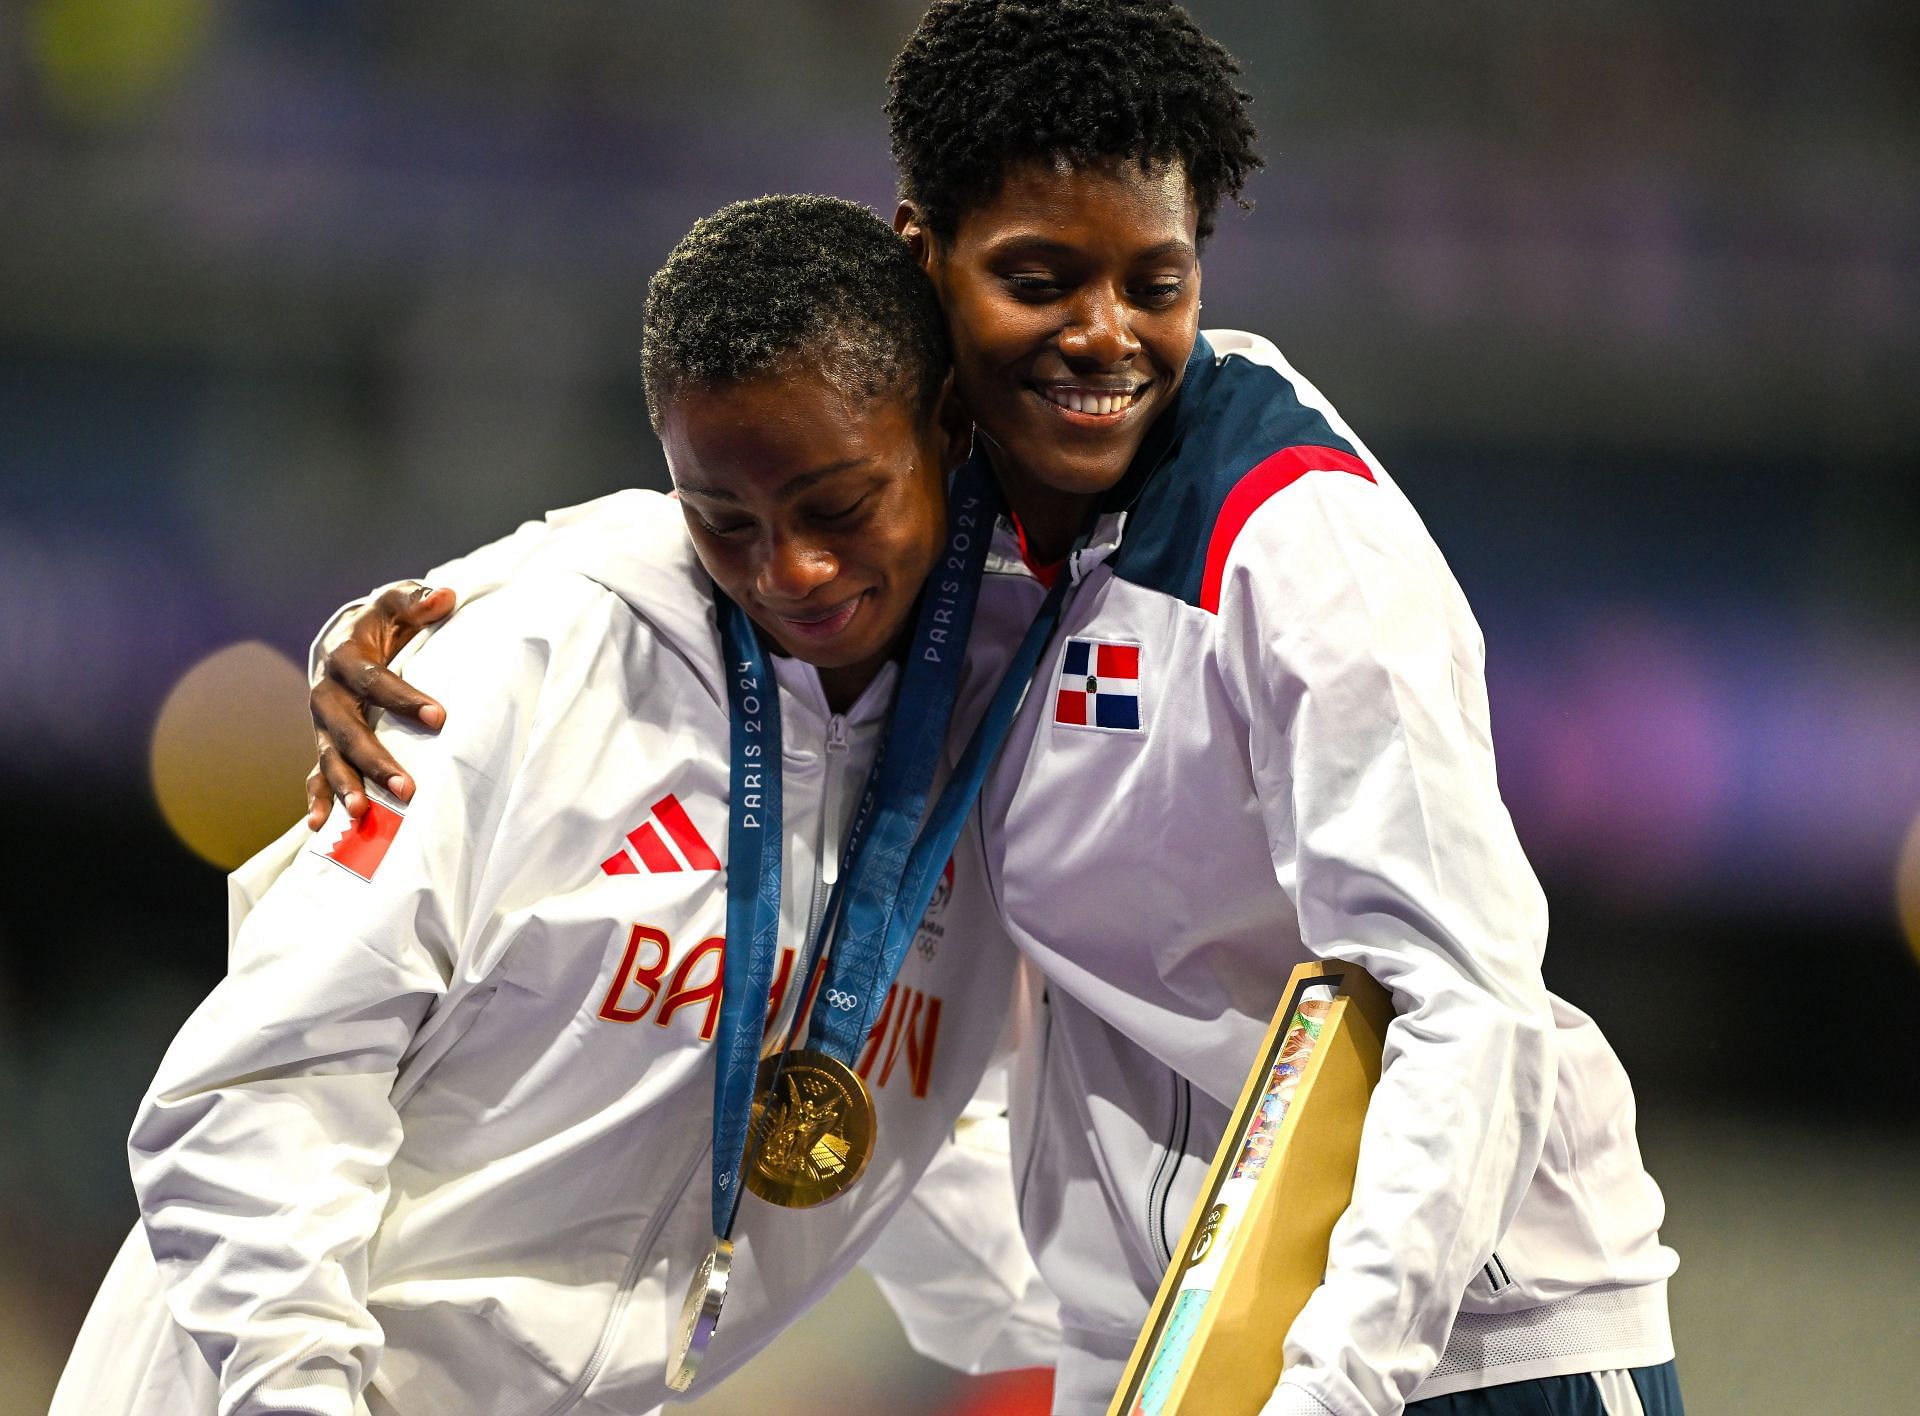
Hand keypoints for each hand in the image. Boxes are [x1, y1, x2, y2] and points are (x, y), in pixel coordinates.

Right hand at [305, 583, 455, 826]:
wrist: (346, 637)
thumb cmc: (382, 622)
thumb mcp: (396, 603)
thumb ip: (417, 600)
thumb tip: (443, 597)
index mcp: (344, 658)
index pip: (375, 681)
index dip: (405, 699)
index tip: (440, 718)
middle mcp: (327, 694)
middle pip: (349, 730)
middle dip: (376, 761)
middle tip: (408, 789)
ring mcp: (323, 723)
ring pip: (331, 758)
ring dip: (346, 786)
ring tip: (363, 813)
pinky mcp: (326, 742)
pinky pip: (317, 773)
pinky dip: (318, 798)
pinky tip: (320, 825)